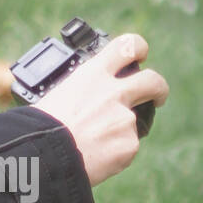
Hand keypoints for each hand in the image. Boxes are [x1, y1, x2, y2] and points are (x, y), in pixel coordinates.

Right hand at [35, 33, 169, 186]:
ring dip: (119, 133)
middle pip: (153, 81)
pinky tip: (95, 156)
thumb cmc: (43, 126)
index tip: (141, 55)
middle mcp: (114, 93)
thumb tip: (94, 99)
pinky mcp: (131, 144)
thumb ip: (87, 90)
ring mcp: (125, 118)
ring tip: (94, 144)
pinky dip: (115, 153)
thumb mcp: (62, 93)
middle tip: (157, 97)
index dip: (138, 48)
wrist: (45, 154)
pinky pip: (127, 148)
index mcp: (94, 74)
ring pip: (133, 124)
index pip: (127, 46)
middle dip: (159, 89)